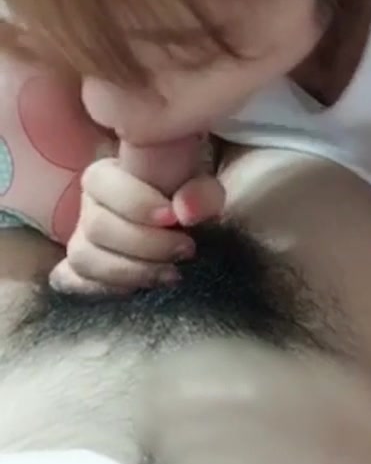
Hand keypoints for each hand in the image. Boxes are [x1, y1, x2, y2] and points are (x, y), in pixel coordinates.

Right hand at [49, 158, 225, 293]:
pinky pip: (73, 282)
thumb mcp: (205, 192)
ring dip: (131, 271)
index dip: (135, 202)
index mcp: (109, 173)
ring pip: (83, 258)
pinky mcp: (81, 271)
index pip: (101, 182)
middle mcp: (89, 204)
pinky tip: (138, 290)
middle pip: (96, 226)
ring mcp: (81, 239)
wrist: (188, 232)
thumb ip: (201, 194)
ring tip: (172, 274)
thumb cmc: (193, 203)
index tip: (172, 217)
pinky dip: (102, 288)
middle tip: (186, 250)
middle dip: (145, 243)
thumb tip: (184, 211)